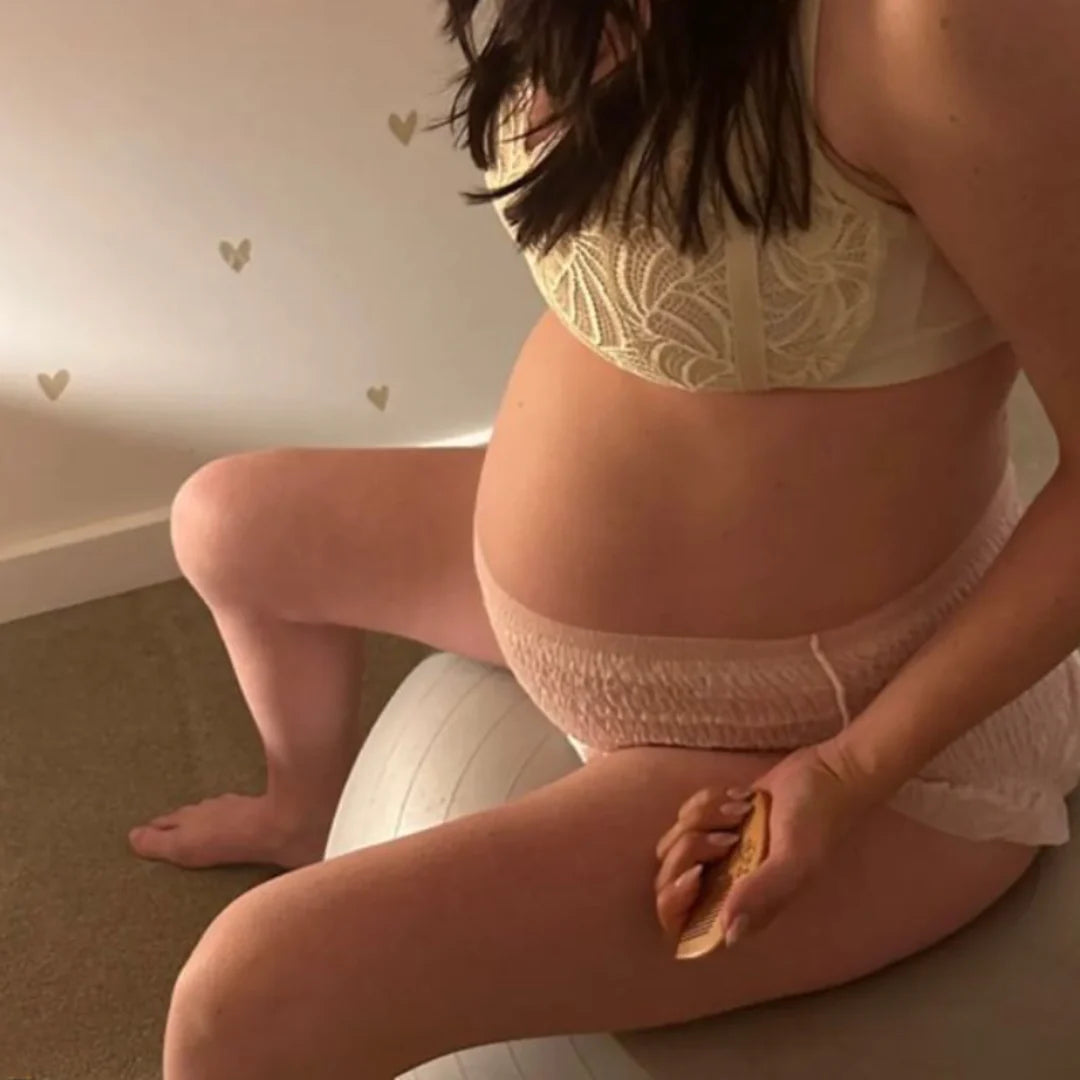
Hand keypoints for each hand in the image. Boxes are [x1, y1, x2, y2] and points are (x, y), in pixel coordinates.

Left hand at [654, 742, 876, 946]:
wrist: (826, 771)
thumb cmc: (817, 818)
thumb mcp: (796, 857)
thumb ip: (764, 893)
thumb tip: (729, 934)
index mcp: (744, 906)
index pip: (682, 924)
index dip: (675, 903)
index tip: (696, 873)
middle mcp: (725, 884)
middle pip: (669, 879)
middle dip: (690, 851)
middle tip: (727, 836)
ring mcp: (719, 853)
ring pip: (674, 843)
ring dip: (701, 820)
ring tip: (740, 811)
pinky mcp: (715, 822)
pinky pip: (685, 815)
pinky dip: (706, 801)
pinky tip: (740, 797)